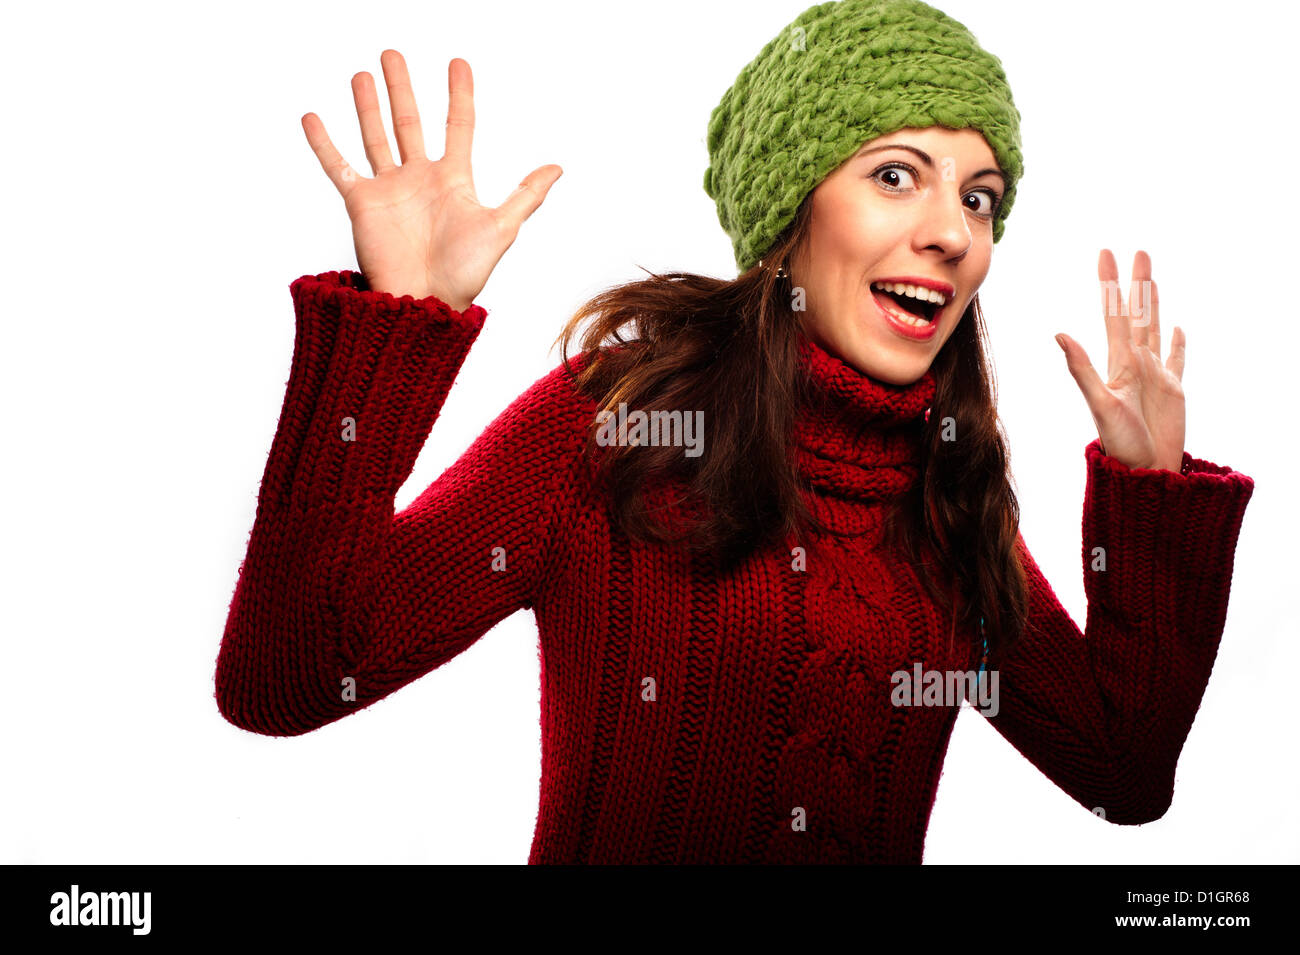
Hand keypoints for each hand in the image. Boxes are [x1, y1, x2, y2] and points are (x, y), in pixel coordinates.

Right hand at [300, 51, 562, 310]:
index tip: (458, 63)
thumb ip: (525, 196)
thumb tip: (558, 168)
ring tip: (362, 75)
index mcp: (454, 180)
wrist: (425, 302)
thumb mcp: (501, 229)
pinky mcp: (362, 204)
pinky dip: (325, 144)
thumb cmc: (465, 274)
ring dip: (368, 106)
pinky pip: (340, 167)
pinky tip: (313, 118)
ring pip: (375, 137)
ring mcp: (389, 190)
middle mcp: (420, 179)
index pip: (458, 125)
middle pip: (409, 122)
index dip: (459, 94)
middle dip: (401, 88)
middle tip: (392, 54)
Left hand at [1054, 249, 1186, 471]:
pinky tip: (1177, 328)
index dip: (1110, 284)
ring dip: (1154, 304)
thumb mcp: (1100, 403)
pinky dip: (1177, 344)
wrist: (1144, 472)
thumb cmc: (1120, 444)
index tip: (1106, 255)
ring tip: (1152, 279)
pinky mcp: (1174, 390)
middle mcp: (1136, 363)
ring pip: (1154, 329)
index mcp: (1118, 362)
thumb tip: (1059, 334)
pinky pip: (1176, 360)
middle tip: (1139, 252)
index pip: (1113, 313)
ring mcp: (1155, 375)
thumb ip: (1081, 369)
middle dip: (1137, 284)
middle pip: (1137, 314)